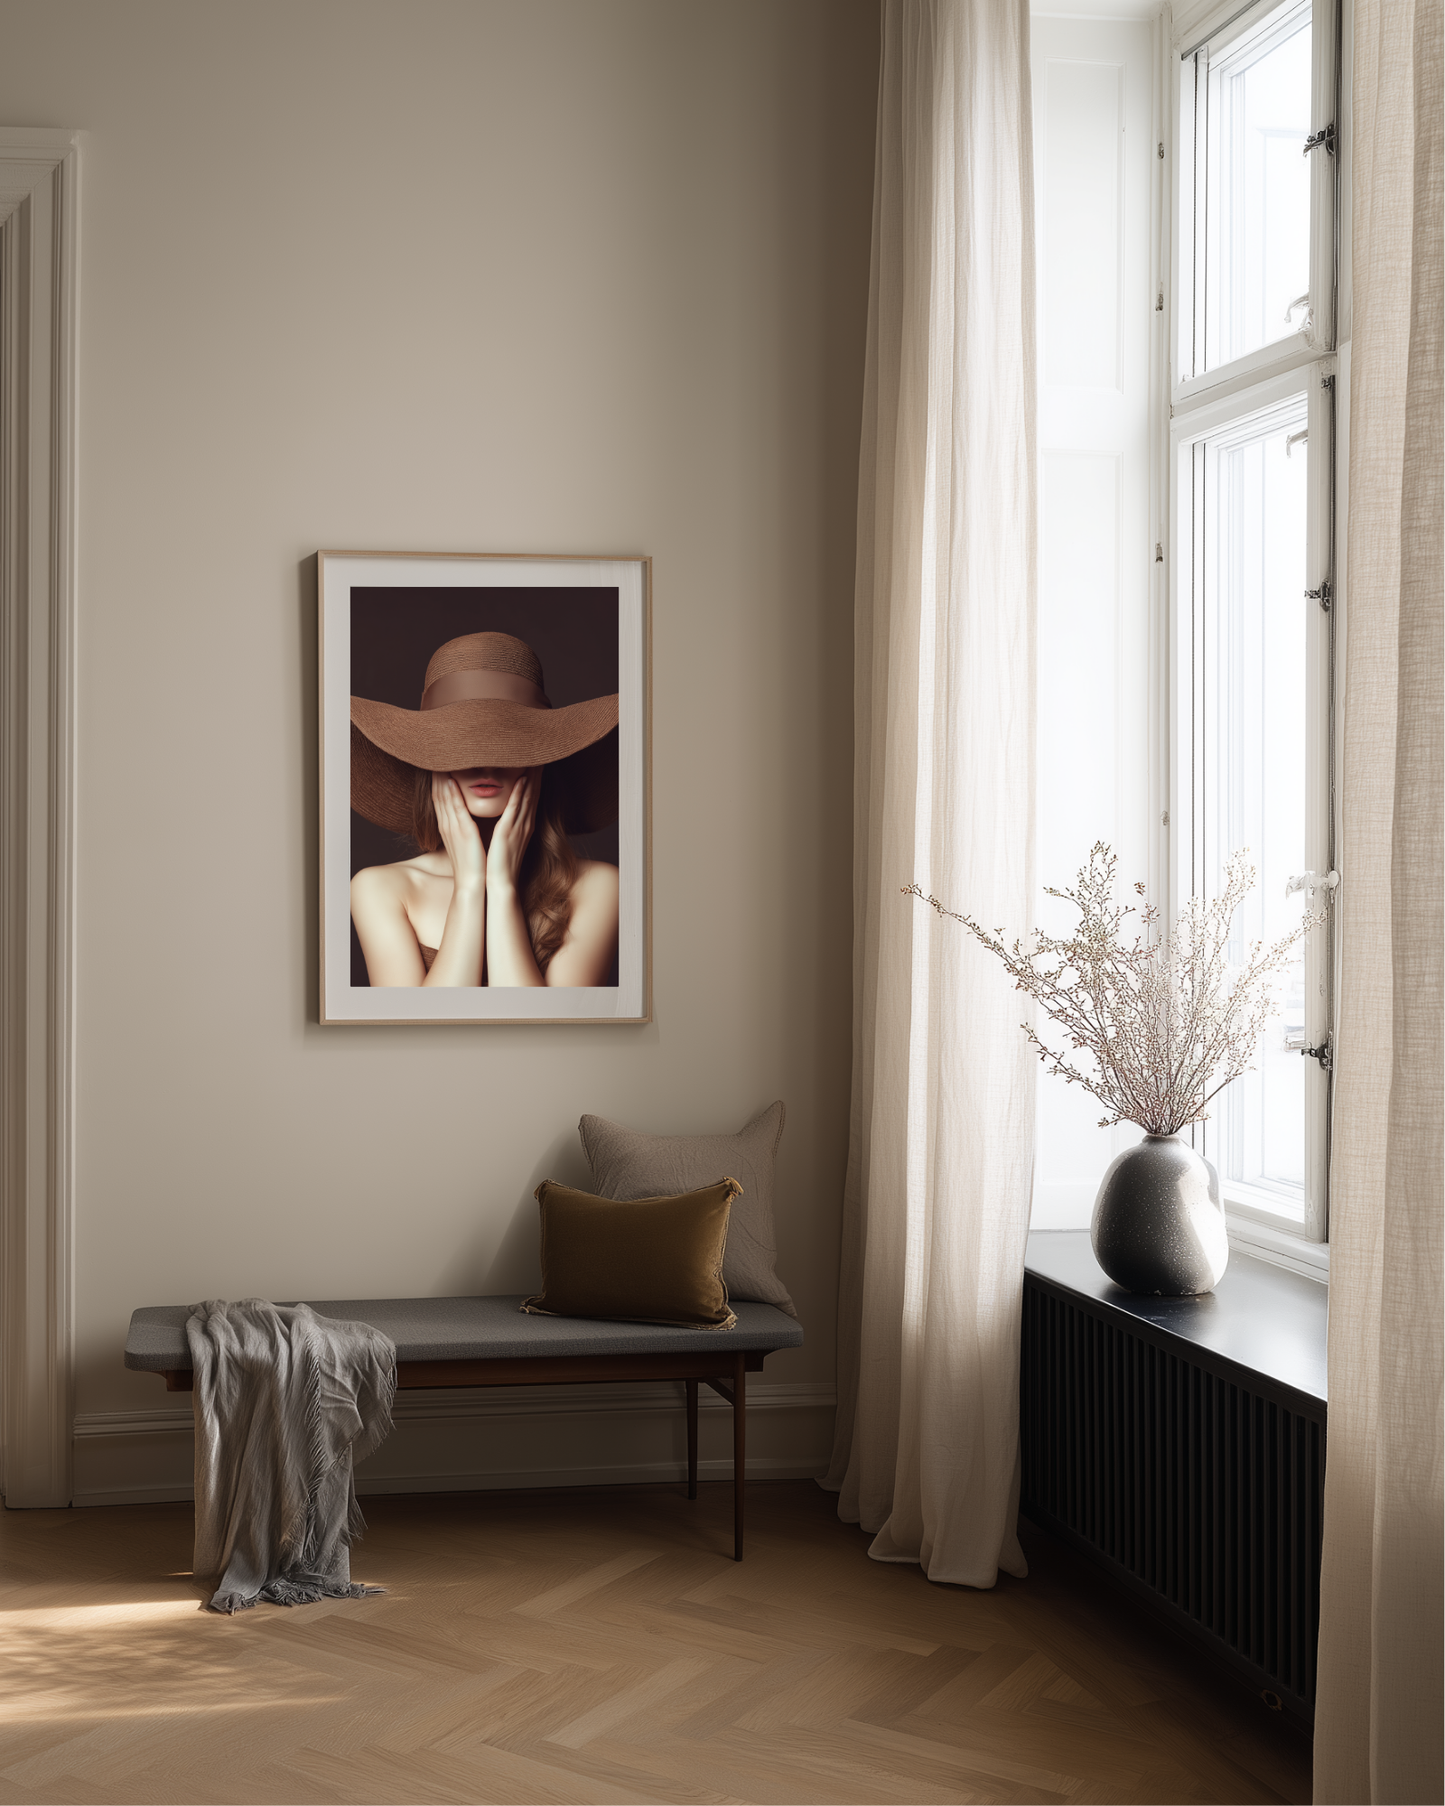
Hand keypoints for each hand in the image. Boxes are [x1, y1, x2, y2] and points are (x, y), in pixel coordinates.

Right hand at [431, 772, 484, 891]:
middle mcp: (447, 825)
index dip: (437, 780)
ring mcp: (454, 828)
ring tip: (439, 761)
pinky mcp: (463, 832)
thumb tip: (466, 816)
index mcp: (449, 826)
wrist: (473, 883)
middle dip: (435, 775)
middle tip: (432, 755)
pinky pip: (456, 809)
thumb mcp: (466, 840)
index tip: (436, 764)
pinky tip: (449, 781)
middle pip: (437, 794)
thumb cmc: (473, 862)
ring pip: (444, 798)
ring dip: (442, 779)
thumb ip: (464, 825)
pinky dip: (452, 795)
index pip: (440, 798)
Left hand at [486, 768, 538, 894]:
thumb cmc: (499, 864)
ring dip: (532, 777)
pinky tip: (522, 780)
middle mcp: (524, 824)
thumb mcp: (505, 840)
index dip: (534, 779)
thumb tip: (504, 817)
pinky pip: (515, 808)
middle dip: (537, 773)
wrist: (499, 884)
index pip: (530, 797)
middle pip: (533, 793)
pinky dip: (520, 793)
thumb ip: (506, 826)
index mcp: (522, 826)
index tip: (536, 763)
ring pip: (527, 797)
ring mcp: (518, 827)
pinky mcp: (508, 832)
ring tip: (536, 759)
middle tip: (541, 754)